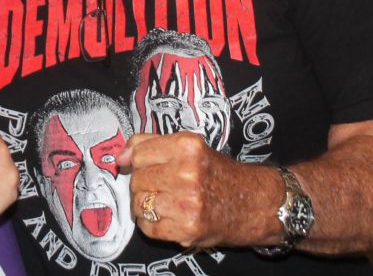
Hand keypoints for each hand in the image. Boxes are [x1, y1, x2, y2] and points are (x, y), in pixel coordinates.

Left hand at [118, 132, 278, 249]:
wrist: (253, 203)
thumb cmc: (218, 173)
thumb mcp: (190, 147)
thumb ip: (151, 144)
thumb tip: (120, 157)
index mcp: (187, 147)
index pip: (138, 154)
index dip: (137, 161)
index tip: (143, 166)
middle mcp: (187, 173)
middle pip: (137, 180)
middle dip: (144, 184)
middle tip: (162, 186)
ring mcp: (187, 203)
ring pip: (139, 203)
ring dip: (146, 205)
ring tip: (165, 201)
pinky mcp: (187, 228)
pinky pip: (148, 226)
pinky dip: (152, 224)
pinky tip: (168, 216)